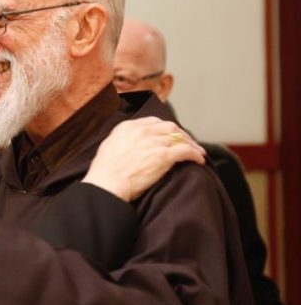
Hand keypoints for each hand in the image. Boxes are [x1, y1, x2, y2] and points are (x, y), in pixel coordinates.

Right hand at [82, 117, 204, 201]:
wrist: (107, 183)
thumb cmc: (105, 171)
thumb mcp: (110, 145)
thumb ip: (123, 139)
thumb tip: (131, 141)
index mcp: (128, 127)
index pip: (154, 122)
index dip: (166, 128)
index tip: (172, 135)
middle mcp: (142, 131)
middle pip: (169, 127)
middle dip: (182, 134)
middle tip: (189, 143)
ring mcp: (154, 142)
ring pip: (180, 138)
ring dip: (191, 145)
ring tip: (198, 152)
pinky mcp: (164, 156)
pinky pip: (185, 151)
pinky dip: (195, 154)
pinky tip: (199, 160)